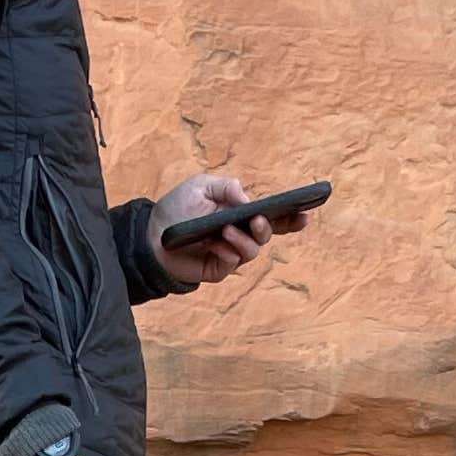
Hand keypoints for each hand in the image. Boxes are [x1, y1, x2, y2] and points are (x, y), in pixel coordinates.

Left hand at [149, 166, 318, 290]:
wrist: (150, 235)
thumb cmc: (177, 209)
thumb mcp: (200, 186)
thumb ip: (226, 187)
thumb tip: (247, 199)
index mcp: (240, 214)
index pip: (272, 217)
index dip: (291, 218)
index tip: (305, 213)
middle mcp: (240, 235)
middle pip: (268, 234)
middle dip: (270, 227)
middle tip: (259, 219)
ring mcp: (230, 253)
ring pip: (252, 250)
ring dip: (243, 239)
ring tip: (226, 229)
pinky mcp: (218, 269)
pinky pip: (232, 263)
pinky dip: (227, 252)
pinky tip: (217, 243)